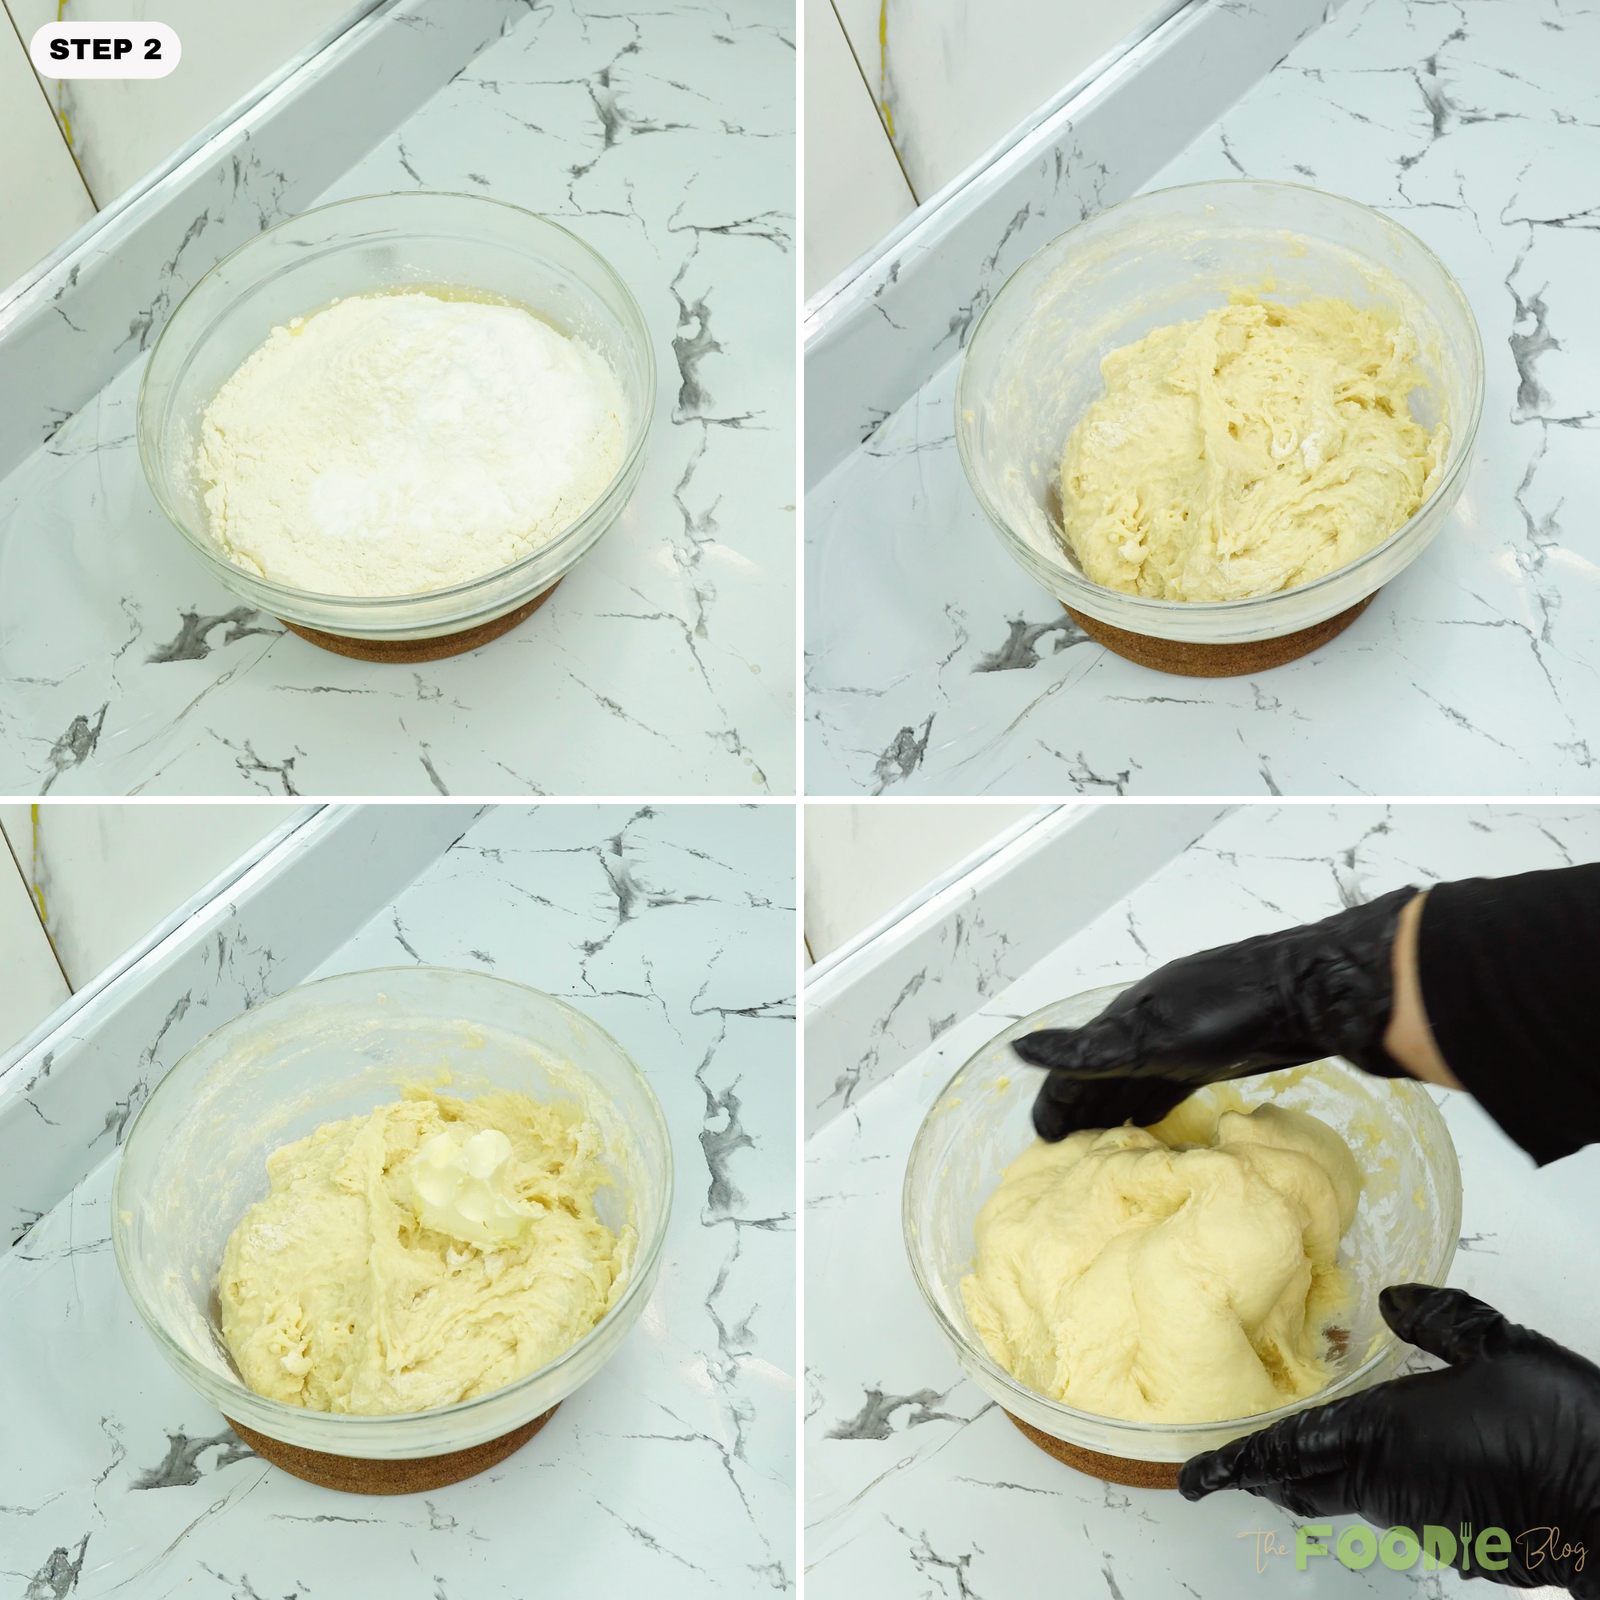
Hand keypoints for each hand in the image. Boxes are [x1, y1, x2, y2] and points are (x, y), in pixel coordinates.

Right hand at [1013, 887, 1414, 1140]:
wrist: (1308, 992)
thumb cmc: (1229, 1010)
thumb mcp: (1150, 1037)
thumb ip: (1089, 1051)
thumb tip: (1022, 1049)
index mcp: (1123, 1023)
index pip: (1073, 1068)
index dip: (1054, 1102)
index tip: (1042, 1141)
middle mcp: (1145, 1030)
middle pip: (1100, 1076)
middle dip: (1080, 1110)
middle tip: (1065, 1154)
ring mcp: (1179, 1041)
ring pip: (1132, 1082)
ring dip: (1113, 1112)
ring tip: (1100, 1149)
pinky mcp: (1212, 1054)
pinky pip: (1166, 1084)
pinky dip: (1151, 1105)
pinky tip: (1152, 1124)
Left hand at [1181, 1285, 1599, 1595]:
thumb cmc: (1561, 1425)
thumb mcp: (1496, 1346)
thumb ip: (1437, 1318)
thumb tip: (1392, 1299)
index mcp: (1383, 1435)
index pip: (1284, 1452)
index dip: (1234, 1464)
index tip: (1193, 1477)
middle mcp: (1391, 1486)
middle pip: (1305, 1485)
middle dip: (1265, 1473)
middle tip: (1236, 1461)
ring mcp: (1426, 1524)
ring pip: (1353, 1498)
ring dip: (1324, 1475)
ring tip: (1306, 1447)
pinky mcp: (1462, 1546)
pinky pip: (1400, 1512)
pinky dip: (1380, 1487)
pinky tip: (1398, 1462)